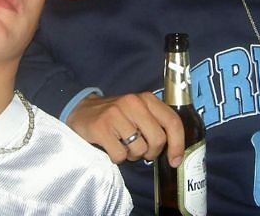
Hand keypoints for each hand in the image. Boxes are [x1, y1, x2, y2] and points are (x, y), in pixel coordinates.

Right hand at [67, 92, 184, 166]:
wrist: (81, 110)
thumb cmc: (116, 116)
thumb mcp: (138, 112)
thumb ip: (156, 124)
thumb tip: (175, 152)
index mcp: (147, 99)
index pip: (172, 121)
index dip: (178, 144)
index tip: (175, 160)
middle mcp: (133, 103)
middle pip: (158, 139)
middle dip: (151, 152)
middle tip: (141, 151)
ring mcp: (116, 114)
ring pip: (139, 149)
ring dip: (133, 155)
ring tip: (123, 145)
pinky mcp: (102, 128)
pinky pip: (120, 155)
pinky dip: (118, 158)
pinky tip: (111, 147)